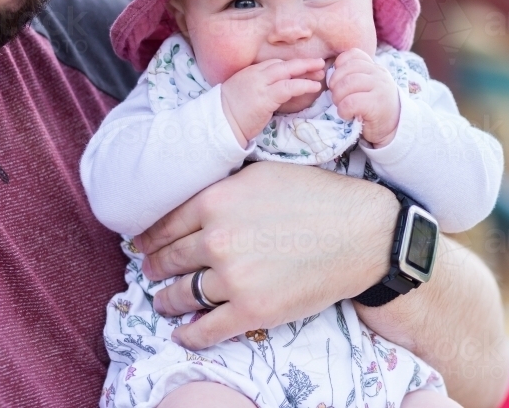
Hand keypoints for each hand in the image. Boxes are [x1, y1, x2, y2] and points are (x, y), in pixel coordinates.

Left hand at [133, 161, 398, 349]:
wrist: (363, 233)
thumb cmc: (319, 196)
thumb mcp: (263, 173)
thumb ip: (224, 187)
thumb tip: (195, 200)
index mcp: (216, 200)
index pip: (163, 225)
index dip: (149, 239)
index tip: (144, 246)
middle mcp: (218, 239)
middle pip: (168, 260)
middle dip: (156, 268)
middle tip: (153, 272)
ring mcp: (233, 278)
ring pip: (181, 295)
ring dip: (167, 301)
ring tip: (165, 301)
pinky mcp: (253, 311)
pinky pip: (206, 330)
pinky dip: (190, 334)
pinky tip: (183, 333)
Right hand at [220, 58, 324, 147]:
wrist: (220, 123)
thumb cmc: (231, 113)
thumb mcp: (244, 93)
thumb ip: (259, 87)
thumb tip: (276, 90)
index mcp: (250, 72)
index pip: (274, 64)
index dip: (291, 66)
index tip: (304, 67)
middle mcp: (255, 74)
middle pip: (283, 64)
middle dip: (303, 63)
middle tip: (319, 62)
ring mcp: (260, 84)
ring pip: (288, 72)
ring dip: (307, 71)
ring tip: (321, 72)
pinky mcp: (265, 97)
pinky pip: (289, 87)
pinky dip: (303, 85)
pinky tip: (314, 86)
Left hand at [328, 48, 399, 146]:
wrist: (395, 129)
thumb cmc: (375, 108)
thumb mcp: (367, 87)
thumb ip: (354, 76)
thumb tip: (330, 73)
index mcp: (374, 68)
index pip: (353, 55)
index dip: (339, 67)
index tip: (339, 81)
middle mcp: (379, 74)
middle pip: (346, 70)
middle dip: (335, 85)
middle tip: (338, 98)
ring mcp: (380, 88)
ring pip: (346, 84)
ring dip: (338, 98)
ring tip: (342, 106)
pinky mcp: (376, 105)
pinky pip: (350, 103)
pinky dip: (343, 110)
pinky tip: (348, 115)